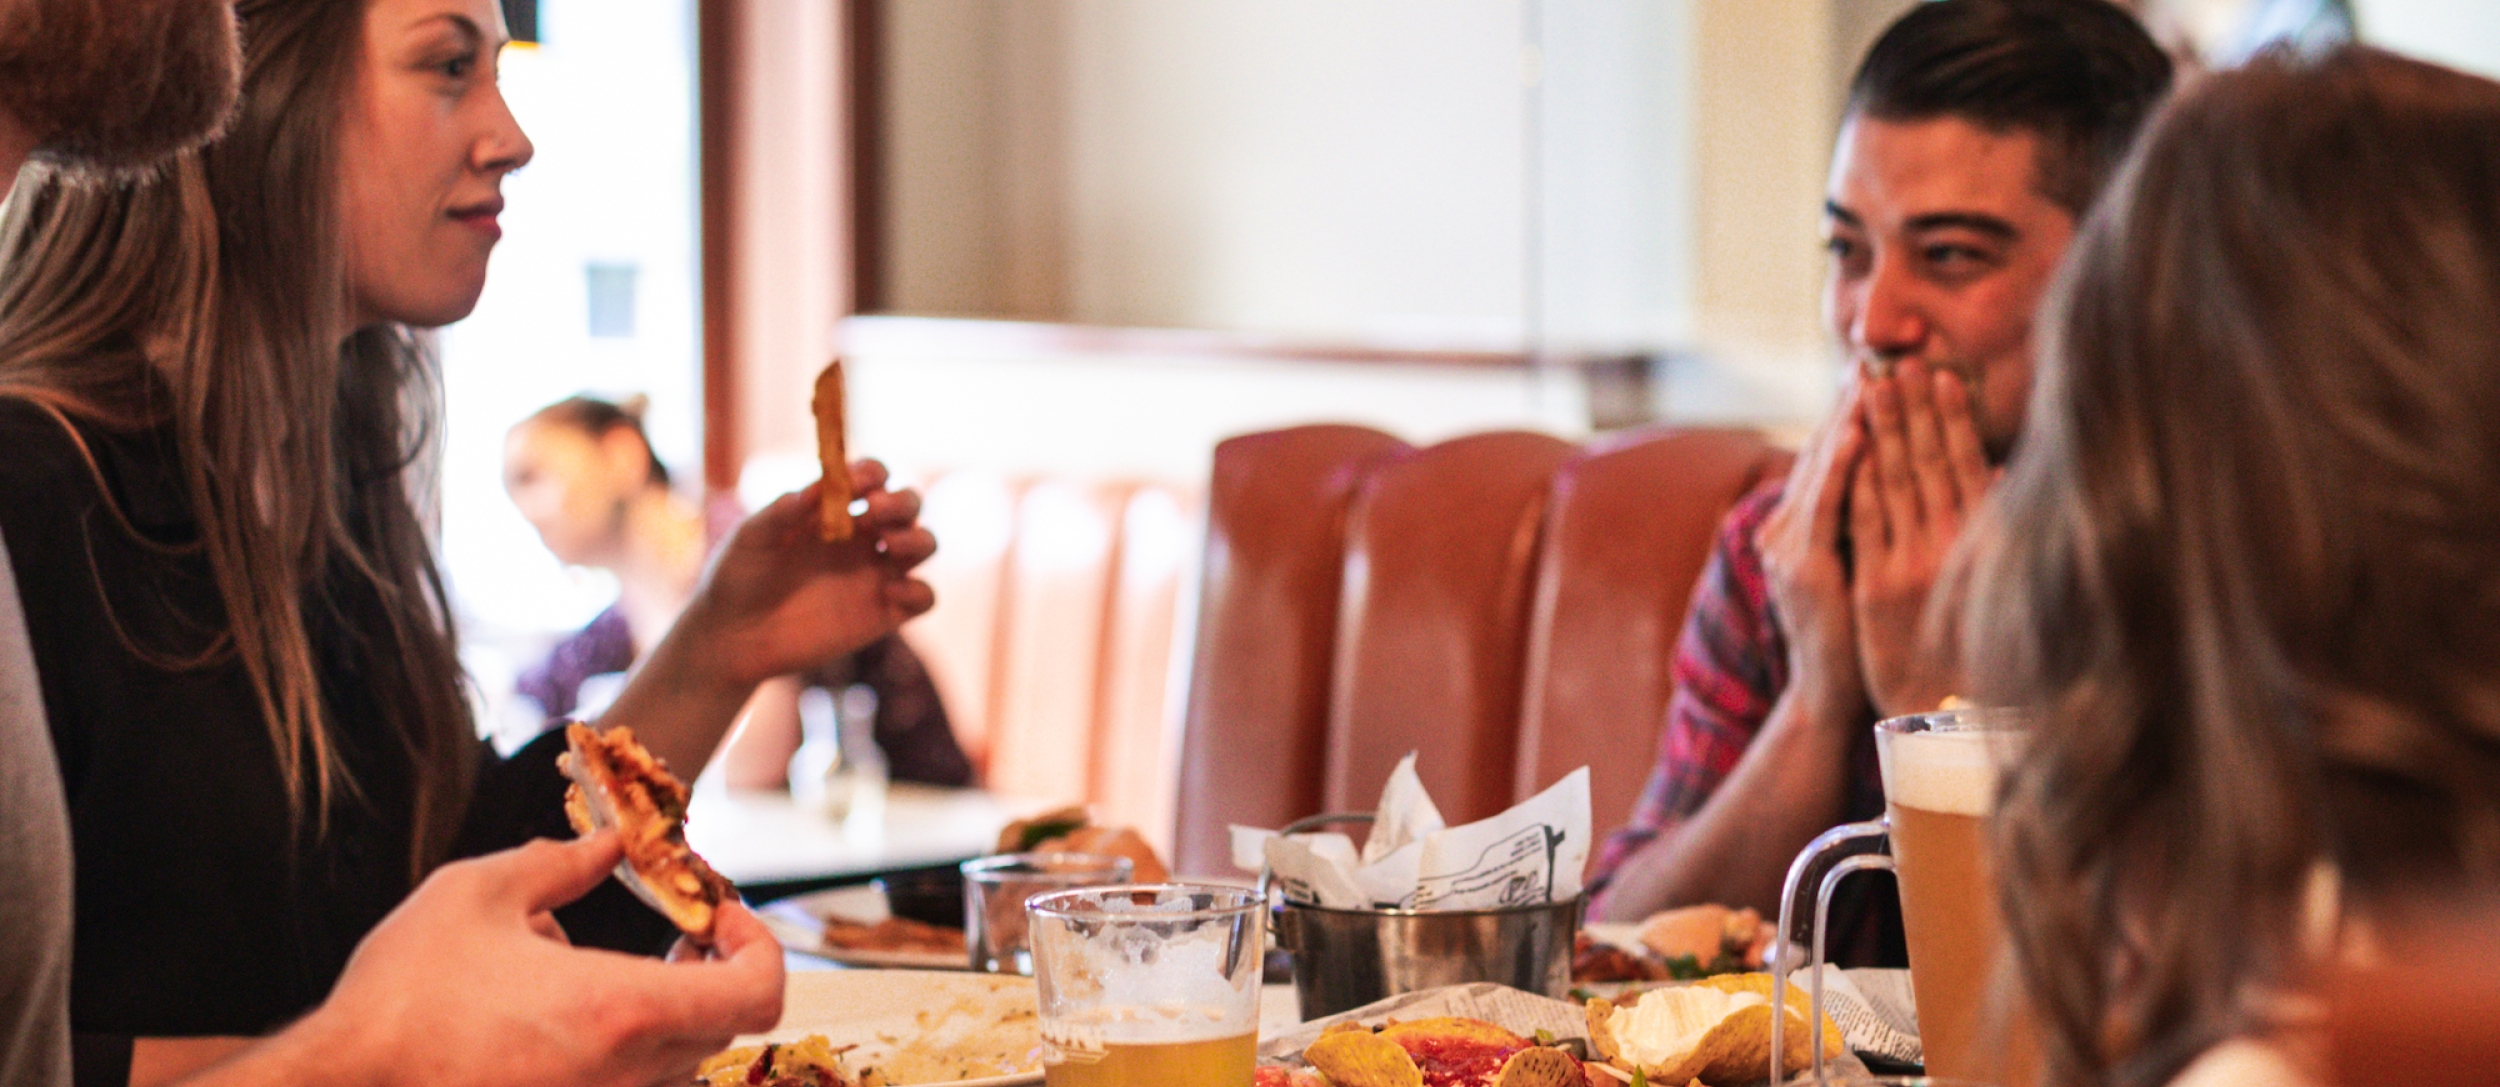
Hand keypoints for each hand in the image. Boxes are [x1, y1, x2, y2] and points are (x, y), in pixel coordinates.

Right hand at [284, 835, 783, 1086]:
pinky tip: (570, 1020)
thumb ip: (559, 862)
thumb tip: (609, 842)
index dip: (758, 947)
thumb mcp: (477, 894)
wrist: (341, 1085)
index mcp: (622, 1009)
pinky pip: (627, 1086)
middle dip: (713, 970)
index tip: (718, 916)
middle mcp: (626, 1074)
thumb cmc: (403, 995)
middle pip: (721, 1026)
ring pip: (676, 1064)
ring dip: (667, 1013)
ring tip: (616, 972)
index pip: (757, 993)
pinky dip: (624, 1051)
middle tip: (684, 932)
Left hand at [673, 459, 937, 688]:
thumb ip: (783, 511)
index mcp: (833, 512)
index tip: (860, 481)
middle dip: (902, 502)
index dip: (873, 473)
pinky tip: (890, 591)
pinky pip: (924, 598)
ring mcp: (875, 575)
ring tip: (888, 545)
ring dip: (918, 538)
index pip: (871, 479)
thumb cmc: (736, 579)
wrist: (731, 639)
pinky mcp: (883, 615)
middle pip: (907, 507)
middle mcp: (861, 539)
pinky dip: (919, 591)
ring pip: (924, 545)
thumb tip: (818, 486)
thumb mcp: (750, 538)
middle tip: (875, 511)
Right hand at [1758, 380, 1870, 726]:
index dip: (1854, 412)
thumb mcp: (1862, 571)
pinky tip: (1861, 432)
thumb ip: (1872, 527)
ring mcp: (1788, 546)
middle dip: (1851, 403)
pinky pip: (1824, 503)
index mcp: (1798, 527)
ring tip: (1873, 376)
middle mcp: (1784, 529)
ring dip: (1848, 418)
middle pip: (1822, 449)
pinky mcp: (1802, 565)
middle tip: (1878, 355)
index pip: (1830, 454)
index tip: (1883, 370)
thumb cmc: (1858, 639)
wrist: (1829, 696)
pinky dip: (1841, 464)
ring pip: (1821, 466)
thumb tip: (1911, 482)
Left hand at [1848, 361, 1993, 716]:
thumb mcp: (1997, 582)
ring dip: (1883, 429)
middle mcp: (1953, 549)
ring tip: (1873, 386)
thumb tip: (2007, 471)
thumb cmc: (1979, 648)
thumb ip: (1997, 528)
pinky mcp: (1875, 586)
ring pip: (1893, 482)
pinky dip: (1856, 479)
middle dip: (1914, 409)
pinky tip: (1849, 445)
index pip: (1969, 464)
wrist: (1946, 713)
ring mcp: (1911, 566)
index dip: (1955, 418)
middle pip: (1930, 463)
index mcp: (1986, 544)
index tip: (1945, 375)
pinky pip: (1862, 521)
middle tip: (1901, 362)